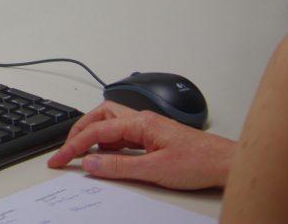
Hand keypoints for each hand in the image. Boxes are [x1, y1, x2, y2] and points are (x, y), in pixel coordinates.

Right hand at [47, 101, 233, 189]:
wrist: (228, 164)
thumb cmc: (200, 162)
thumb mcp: (155, 170)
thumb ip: (119, 167)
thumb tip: (90, 163)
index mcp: (140, 123)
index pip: (96, 131)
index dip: (73, 146)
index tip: (58, 159)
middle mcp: (142, 120)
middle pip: (99, 116)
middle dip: (79, 132)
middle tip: (66, 150)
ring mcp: (149, 127)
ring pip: (111, 122)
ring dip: (93, 134)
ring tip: (82, 152)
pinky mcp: (155, 136)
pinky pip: (123, 133)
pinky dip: (108, 142)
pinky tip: (108, 155)